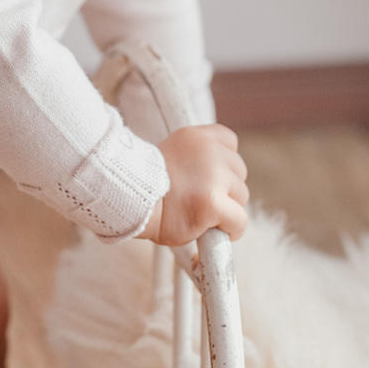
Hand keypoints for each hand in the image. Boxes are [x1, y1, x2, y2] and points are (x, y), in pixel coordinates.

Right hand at [141, 124, 248, 247]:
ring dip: (226, 209)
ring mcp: (213, 177)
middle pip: (238, 172)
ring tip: (199, 214)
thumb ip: (195, 159)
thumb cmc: (144, 187)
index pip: (229, 143)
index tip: (205, 178)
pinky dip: (230, 230)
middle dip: (225, 188)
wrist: (127, 201)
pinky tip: (212, 230)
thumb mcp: (169, 155)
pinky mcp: (213, 203)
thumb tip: (214, 181)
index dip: (222, 164)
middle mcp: (209, 152)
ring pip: (241, 197)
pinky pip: (239, 221)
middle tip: (198, 199)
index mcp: (196, 137)